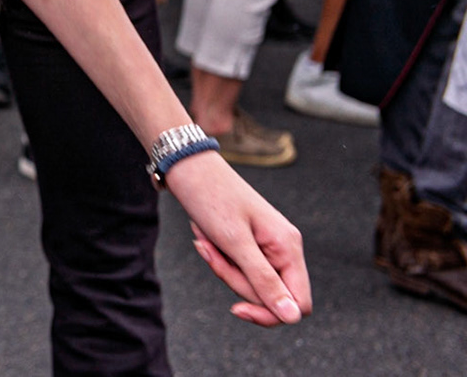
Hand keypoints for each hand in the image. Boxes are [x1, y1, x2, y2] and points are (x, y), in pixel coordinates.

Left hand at [164, 150, 310, 325]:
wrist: (188, 167)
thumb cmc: (211, 198)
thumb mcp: (235, 243)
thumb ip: (264, 280)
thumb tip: (292, 318)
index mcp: (288, 247)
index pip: (297, 303)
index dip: (270, 312)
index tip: (236, 307)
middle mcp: (284, 248)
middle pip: (269, 294)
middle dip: (236, 281)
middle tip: (210, 252)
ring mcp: (267, 246)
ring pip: (250, 282)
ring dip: (223, 267)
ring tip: (204, 240)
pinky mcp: (249, 243)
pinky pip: (238, 267)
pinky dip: (219, 258)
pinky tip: (204, 238)